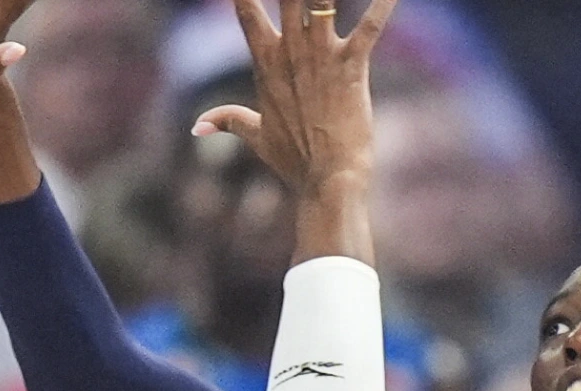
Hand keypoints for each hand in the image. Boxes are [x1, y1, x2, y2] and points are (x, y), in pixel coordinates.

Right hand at [195, 0, 398, 196]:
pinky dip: (384, 5)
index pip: (245, 10)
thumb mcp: (256, 136)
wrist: (327, 181)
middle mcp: (291, 52)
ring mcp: (321, 57)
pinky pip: (372, 27)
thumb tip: (196, 127)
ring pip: (322, 0)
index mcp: (267, 63)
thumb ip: (228, 120)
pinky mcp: (352, 67)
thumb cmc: (295, 161)